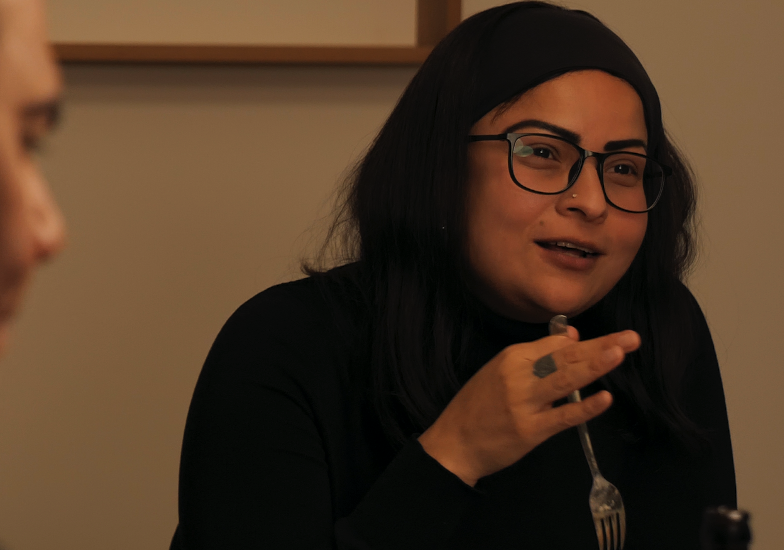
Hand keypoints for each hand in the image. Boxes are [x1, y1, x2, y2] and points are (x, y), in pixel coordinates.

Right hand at [418, 328, 639, 485]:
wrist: (454, 442)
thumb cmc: (478, 406)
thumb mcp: (498, 371)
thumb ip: (534, 356)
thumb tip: (571, 337)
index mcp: (511, 357)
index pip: (554, 345)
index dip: (584, 342)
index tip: (609, 340)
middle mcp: (518, 375)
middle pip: (565, 357)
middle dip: (601, 346)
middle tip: (631, 339)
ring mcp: (525, 403)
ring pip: (566, 380)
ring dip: (595, 365)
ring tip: (620, 353)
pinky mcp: (531, 430)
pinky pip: (563, 416)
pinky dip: (585, 408)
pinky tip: (605, 398)